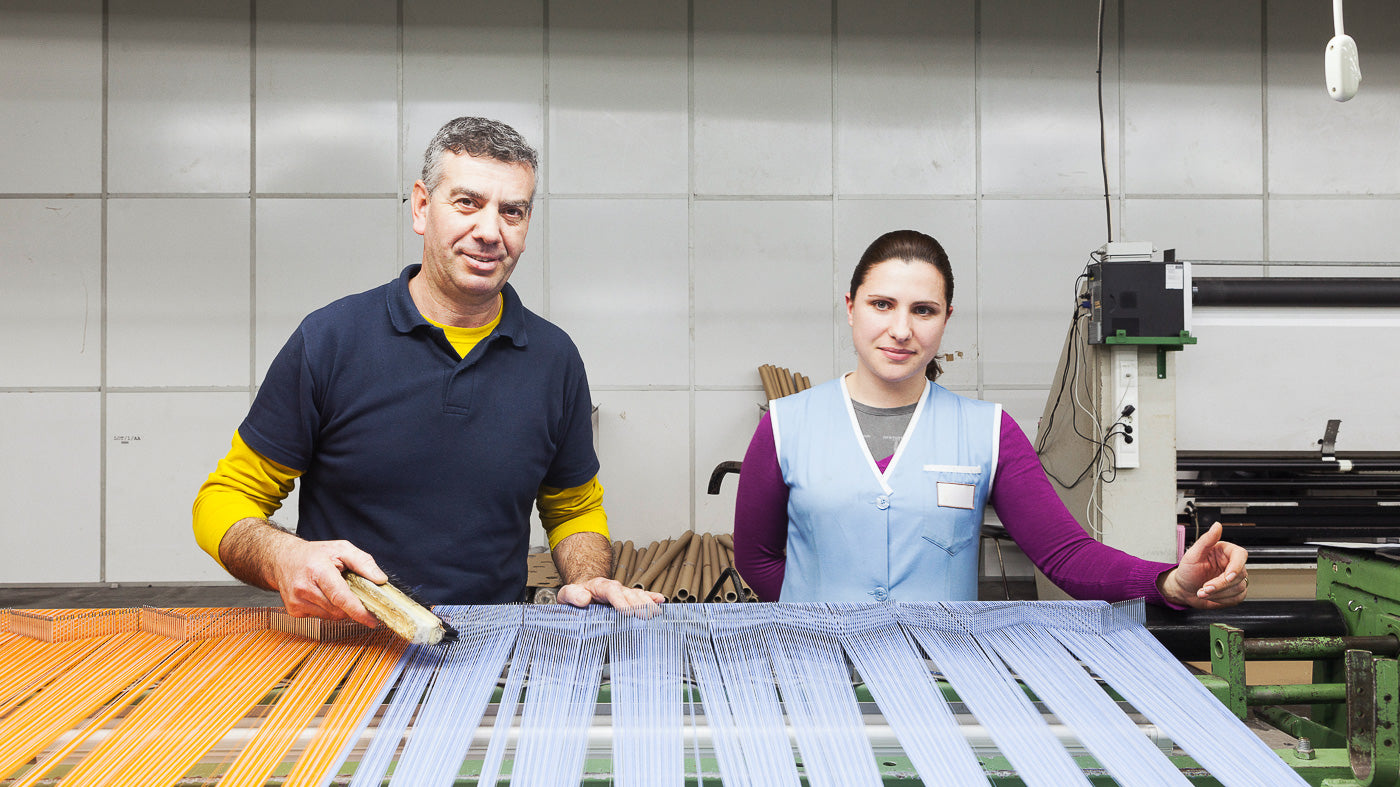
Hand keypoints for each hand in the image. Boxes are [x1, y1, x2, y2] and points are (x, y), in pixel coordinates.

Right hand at [265, 533, 387, 627]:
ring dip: (340, 607)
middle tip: (354, 592)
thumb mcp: (342, 549)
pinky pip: (321, 617)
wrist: (283, 559)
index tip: (372, 620)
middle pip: (338, 609)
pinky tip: (322, 595)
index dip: (358, 611)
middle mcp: (304, 588)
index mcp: (317, 570)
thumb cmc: (314, 554)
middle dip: (352, 605)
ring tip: (334, 589)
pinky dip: (328, 609)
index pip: (340, 597)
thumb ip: (364, 562)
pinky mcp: (294, 610)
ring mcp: (296, 601)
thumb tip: (380, 580)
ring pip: (331, 616)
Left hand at [557, 576, 664, 615]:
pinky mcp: (629, 599)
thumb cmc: (576, 594)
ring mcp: (624, 593)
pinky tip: (661, 601)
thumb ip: (572, 595)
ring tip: (655, 613)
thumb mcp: (567, 594)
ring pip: (638, 595)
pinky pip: (643, 596)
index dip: (620, 601)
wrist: (582, 591)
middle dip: (638, 605)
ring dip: (648, 603)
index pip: (612, 591)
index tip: (626, 612)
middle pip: (629, 594)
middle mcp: (615, 588)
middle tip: (646, 616)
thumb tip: (583, 599)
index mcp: (601, 586)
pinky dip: (652, 598)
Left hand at [1158, 522, 1248, 608]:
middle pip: (1238, 575)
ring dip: (1218, 594)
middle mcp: (1232, 564)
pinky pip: (1237, 598)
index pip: (1240, 555)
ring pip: (1239, 588)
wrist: (1183, 589)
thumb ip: (1206, 540)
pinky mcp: (1235, 592)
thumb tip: (1217, 525)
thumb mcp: (1192, 554)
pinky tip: (1211, 596)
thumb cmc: (1187, 571)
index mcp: (1225, 552)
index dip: (1236, 567)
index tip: (1227, 576)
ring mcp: (1236, 579)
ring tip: (1202, 592)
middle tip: (1204, 587)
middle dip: (1219, 585)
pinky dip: (1222, 600)